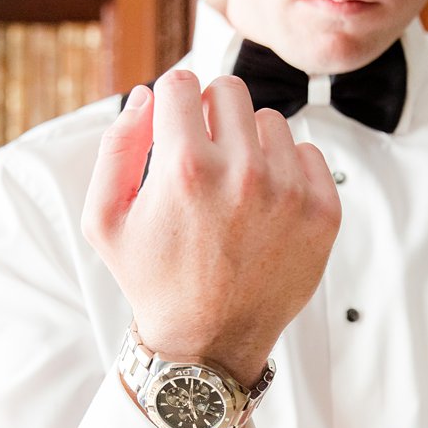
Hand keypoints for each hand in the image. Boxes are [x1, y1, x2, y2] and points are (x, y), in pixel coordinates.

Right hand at [80, 70, 340, 385]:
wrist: (209, 343)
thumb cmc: (154, 282)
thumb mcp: (105, 220)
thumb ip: (116, 147)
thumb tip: (144, 95)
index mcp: (184, 167)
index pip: (182, 83)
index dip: (171, 102)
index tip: (173, 127)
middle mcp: (242, 172)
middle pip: (230, 91)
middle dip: (211, 114)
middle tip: (203, 155)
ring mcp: (289, 192)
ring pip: (271, 121)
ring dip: (251, 143)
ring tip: (234, 187)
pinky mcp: (323, 212)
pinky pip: (310, 154)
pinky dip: (289, 170)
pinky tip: (266, 204)